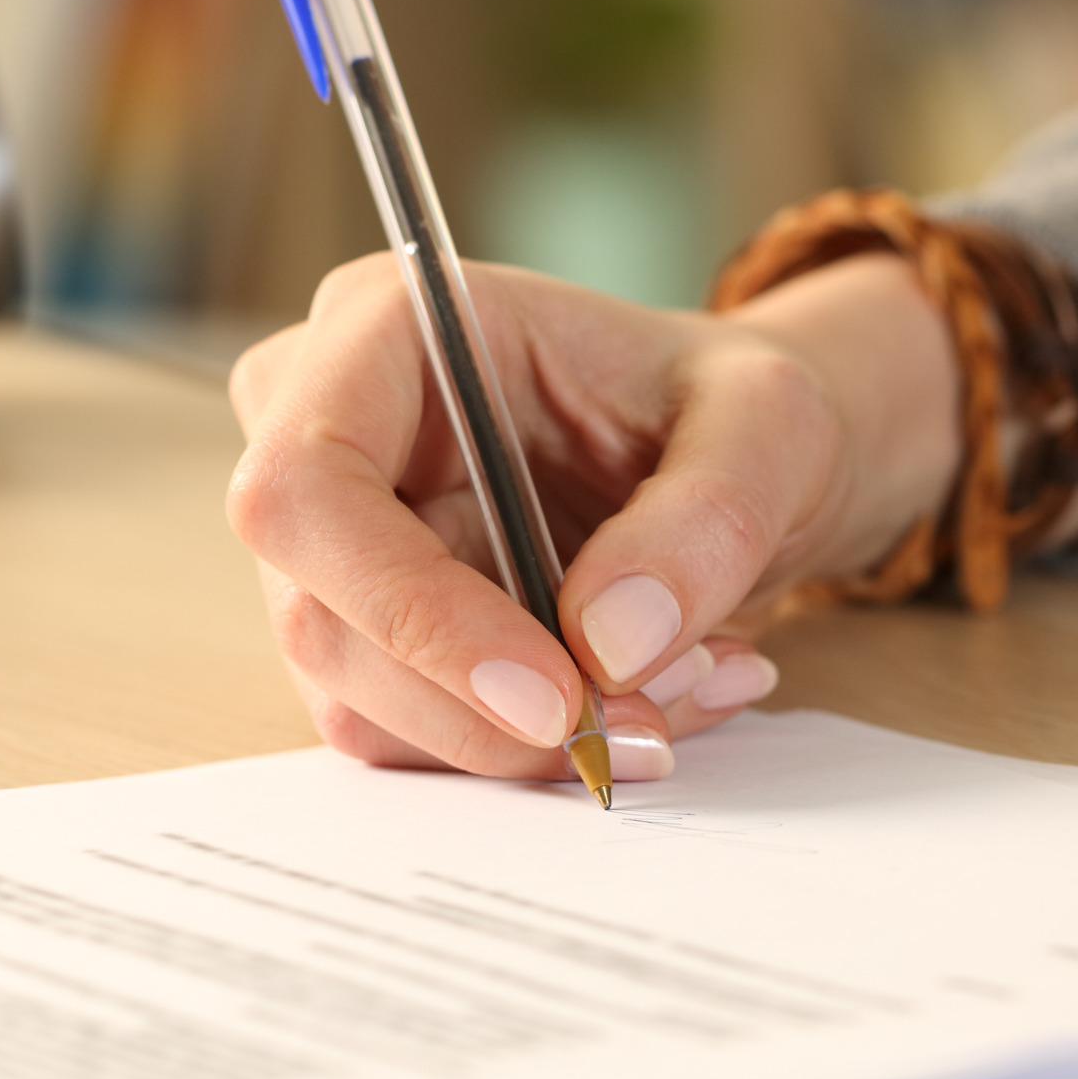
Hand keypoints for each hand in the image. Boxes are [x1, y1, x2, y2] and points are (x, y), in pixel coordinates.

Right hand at [225, 251, 959, 786]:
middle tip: (650, 724)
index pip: (307, 488)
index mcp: (381, 327)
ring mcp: (326, 544)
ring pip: (361, 701)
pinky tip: (642, 701)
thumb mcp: (770, 426)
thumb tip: (610, 642)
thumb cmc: (721, 407)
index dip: (409, 607)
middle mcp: (317, 430)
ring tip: (684, 687)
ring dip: (523, 742)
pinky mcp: (360, 632)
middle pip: (322, 619)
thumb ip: (707, 518)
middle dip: (491, 708)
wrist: (727, 462)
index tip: (555, 696)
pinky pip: (408, 737)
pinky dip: (525, 752)